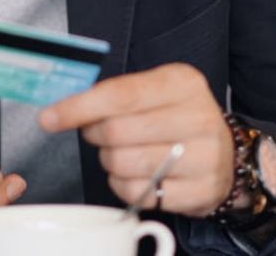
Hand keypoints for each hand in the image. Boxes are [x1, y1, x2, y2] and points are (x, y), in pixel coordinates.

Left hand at [39, 63, 232, 216]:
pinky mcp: (199, 191)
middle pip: (117, 131)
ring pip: (123, 163)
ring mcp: (204, 157)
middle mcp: (198, 117)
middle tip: (99, 133)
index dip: (78, 107)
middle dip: (95, 134)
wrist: (227, 153)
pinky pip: (136, 192)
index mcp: (183, 83)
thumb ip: (113, 93)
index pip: (119, 95)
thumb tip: (61, 106)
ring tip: (121, 152)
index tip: (49, 117)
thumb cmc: (177, 116)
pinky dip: (123, 184)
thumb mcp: (154, 89)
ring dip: (109, 160)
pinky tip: (135, 173)